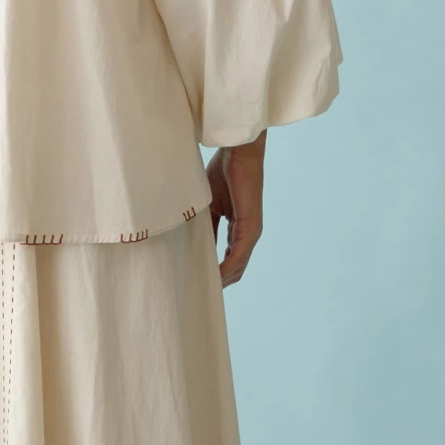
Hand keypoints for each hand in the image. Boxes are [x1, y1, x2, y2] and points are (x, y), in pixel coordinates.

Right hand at [206, 128, 265, 287]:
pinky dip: (227, 268)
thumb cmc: (224, 172)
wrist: (237, 152)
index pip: (230, 258)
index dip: (216, 271)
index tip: (198, 280)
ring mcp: (251, 231)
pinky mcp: (251, 227)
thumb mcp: (209, 204)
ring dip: (222, 280)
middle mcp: (248, 233)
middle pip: (235, 268)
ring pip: (238, 266)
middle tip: (198, 292)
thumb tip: (193, 245)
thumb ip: (207, 225)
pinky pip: (239, 255)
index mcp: (239, 227)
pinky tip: (215, 277)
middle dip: (219, 281)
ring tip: (203, 290)